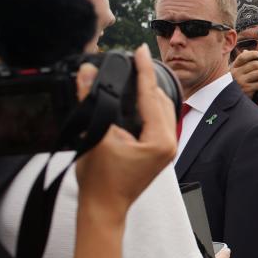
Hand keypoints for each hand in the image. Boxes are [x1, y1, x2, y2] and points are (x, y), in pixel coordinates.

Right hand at [75, 45, 176, 215]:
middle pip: (162, 100)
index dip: (144, 70)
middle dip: (147, 79)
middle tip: (135, 59)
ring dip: (149, 93)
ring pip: (162, 110)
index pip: (152, 95)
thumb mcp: (95, 135)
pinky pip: (158, 121)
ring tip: (135, 74)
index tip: (140, 50)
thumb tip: (88, 72)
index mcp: (160, 139)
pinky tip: (136, 98)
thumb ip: (92, 100)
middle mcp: (170, 143)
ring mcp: (167, 148)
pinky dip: (148, 107)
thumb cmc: (101, 180)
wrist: (104, 207)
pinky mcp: (159, 152)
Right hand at [230, 50, 257, 97]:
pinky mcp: (247, 90)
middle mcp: (236, 73)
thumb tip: (246, 50)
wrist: (231, 100)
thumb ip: (241, 63)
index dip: (253, 54)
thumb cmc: (236, 84)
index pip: (243, 57)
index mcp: (234, 67)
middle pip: (255, 64)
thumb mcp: (236, 72)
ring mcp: (241, 82)